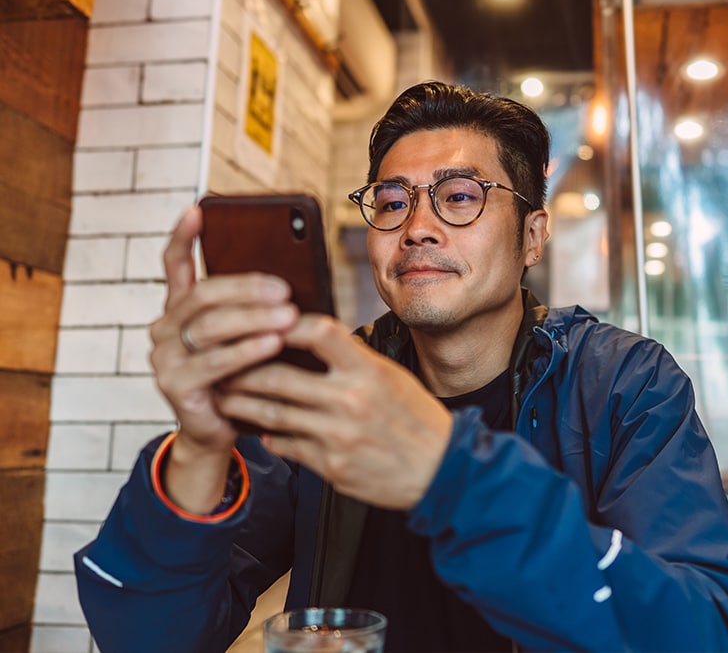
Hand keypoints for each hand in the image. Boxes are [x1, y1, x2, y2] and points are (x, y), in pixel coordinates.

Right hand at [148, 207, 300, 511]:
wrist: (224, 429)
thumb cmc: (243, 375)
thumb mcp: (247, 337)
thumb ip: (254, 310)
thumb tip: (291, 280)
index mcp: (180, 310)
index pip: (175, 265)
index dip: (185, 237)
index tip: (198, 209)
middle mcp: (165, 328)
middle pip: (203, 295)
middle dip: (246, 288)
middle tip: (284, 288)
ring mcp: (165, 357)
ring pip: (209, 327)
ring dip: (252, 319)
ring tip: (287, 315)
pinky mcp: (175, 387)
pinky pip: (213, 363)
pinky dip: (246, 351)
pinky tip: (274, 344)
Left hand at [217, 314, 453, 509]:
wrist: (441, 471)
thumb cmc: (418, 420)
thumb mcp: (392, 378)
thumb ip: (353, 360)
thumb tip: (313, 339)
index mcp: (368, 371)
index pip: (317, 332)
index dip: (284, 324)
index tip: (263, 322)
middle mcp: (350, 401)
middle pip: (277, 377)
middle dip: (241, 370)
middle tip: (219, 363)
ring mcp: (337, 436)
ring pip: (272, 415)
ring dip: (241, 404)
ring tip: (224, 396)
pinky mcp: (331, 467)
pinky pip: (287, 447)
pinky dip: (268, 436)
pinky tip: (258, 430)